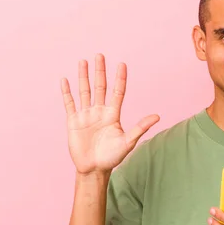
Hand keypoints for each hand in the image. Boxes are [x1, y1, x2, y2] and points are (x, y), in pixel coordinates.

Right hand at [61, 54, 159, 174]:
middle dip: (100, 72)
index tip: (122, 64)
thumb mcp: (128, 141)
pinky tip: (65, 80)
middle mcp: (99, 111)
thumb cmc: (112, 157)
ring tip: (83, 61)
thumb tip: (157, 116)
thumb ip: (140, 127)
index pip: (117, 92)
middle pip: (100, 87)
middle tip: (100, 55)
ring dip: (83, 77)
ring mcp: (86, 115)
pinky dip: (67, 92)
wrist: (94, 169)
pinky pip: (70, 103)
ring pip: (84, 91)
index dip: (120, 79)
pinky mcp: (73, 121)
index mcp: (113, 115)